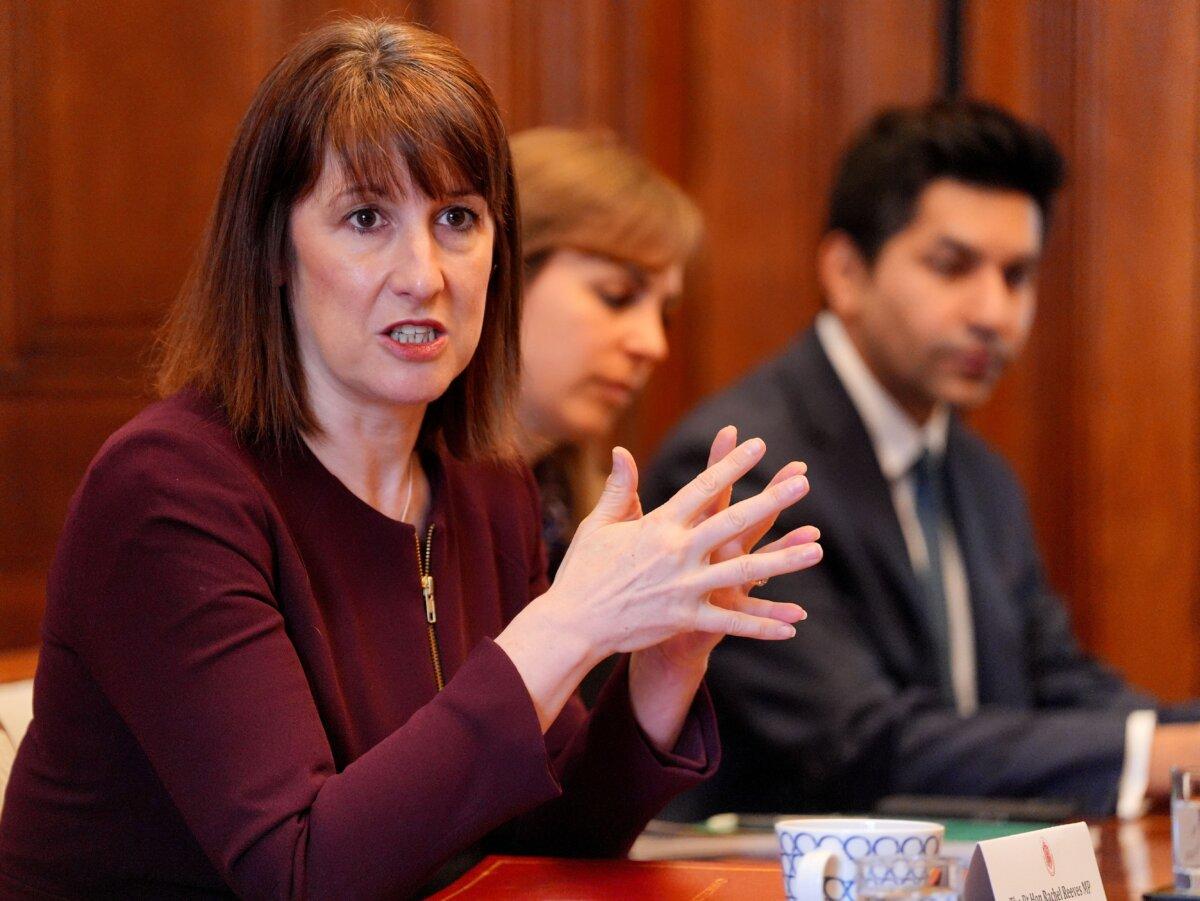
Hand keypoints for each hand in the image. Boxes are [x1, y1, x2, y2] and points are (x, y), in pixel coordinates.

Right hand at [546, 434, 817, 661]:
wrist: (573, 622)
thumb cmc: (584, 571)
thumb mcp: (600, 525)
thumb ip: (620, 489)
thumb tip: (621, 451)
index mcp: (658, 526)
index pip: (703, 488)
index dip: (731, 464)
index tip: (757, 445)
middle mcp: (676, 552)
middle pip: (732, 521)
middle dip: (770, 501)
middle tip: (802, 484)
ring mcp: (683, 587)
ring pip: (743, 571)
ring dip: (783, 560)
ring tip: (817, 550)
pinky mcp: (684, 619)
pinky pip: (731, 622)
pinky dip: (762, 624)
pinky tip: (793, 625)